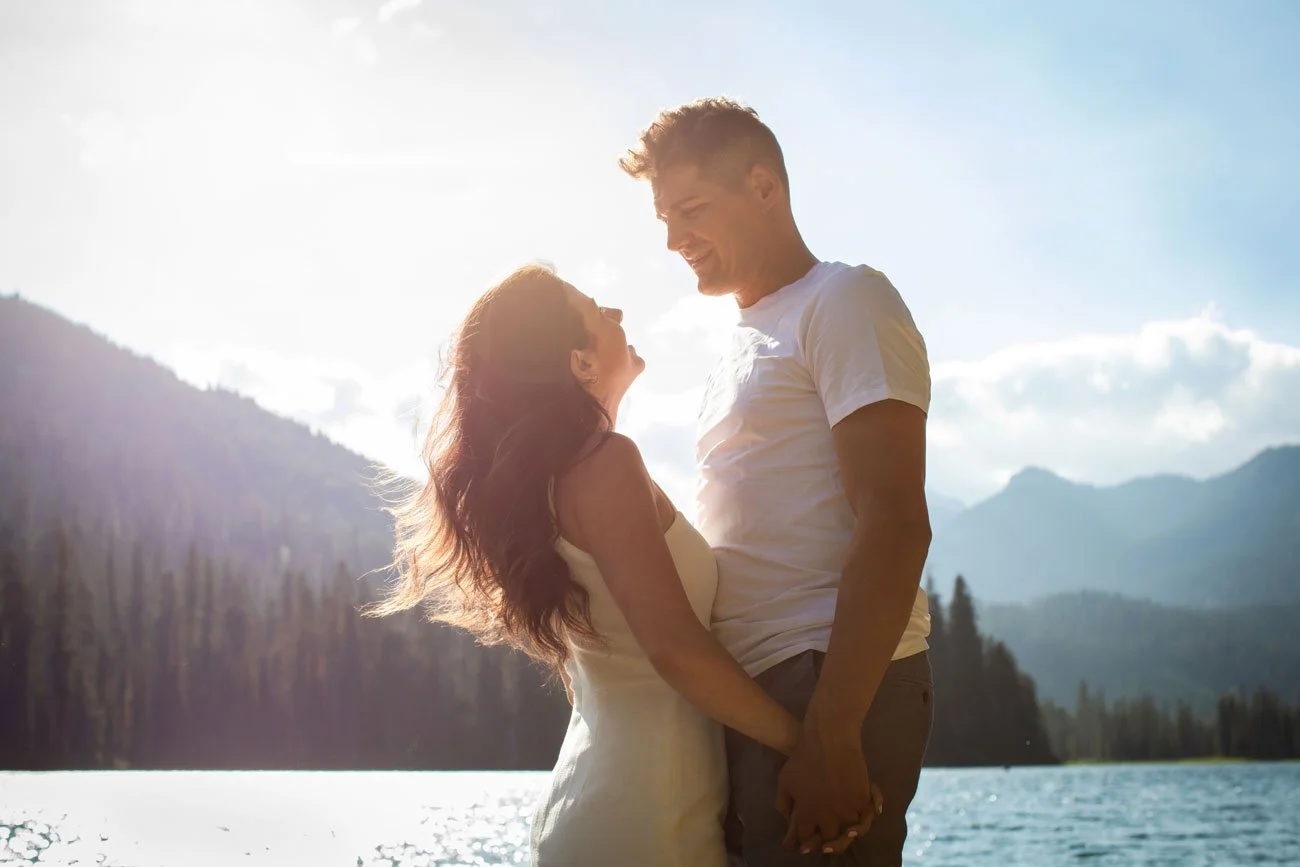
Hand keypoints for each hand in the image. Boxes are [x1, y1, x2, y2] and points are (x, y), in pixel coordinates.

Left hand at [775, 727, 882, 855]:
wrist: (829, 740)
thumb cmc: (803, 758)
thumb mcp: (784, 781)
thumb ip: (783, 804)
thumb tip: (788, 821)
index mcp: (808, 814)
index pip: (807, 838)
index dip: (806, 843)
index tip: (804, 845)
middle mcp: (828, 817)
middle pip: (830, 838)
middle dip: (827, 842)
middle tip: (826, 843)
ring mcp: (847, 810)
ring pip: (850, 832)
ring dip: (847, 834)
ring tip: (847, 833)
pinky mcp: (862, 800)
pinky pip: (867, 816)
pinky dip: (866, 818)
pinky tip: (861, 818)